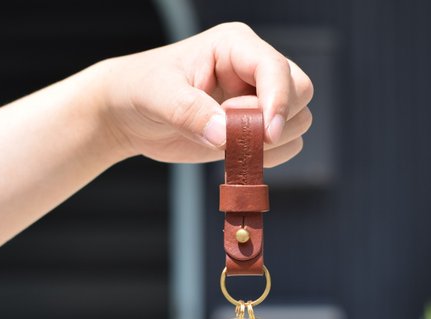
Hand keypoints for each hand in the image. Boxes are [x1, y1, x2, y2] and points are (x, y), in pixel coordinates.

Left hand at [92, 22, 313, 166]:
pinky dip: (266, 159)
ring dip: (269, 143)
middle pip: (301, 92)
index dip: (278, 101)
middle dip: (274, 121)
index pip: (276, 68)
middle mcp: (254, 70)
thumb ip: (191, 112)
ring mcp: (259, 100)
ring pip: (299, 122)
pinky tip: (231, 157)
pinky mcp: (256, 129)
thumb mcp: (158, 96)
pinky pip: (286, 147)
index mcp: (235, 46)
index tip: (265, 133)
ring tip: (222, 143)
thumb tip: (224, 134)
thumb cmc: (140, 89)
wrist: (130, 113)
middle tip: (228, 134)